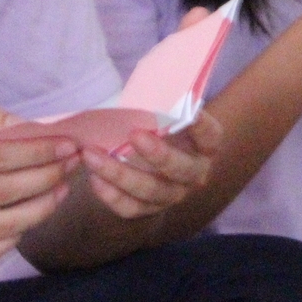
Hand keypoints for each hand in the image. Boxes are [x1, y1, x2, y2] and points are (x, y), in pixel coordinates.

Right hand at [0, 100, 78, 265]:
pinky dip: (12, 239)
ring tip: (61, 190)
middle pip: (3, 193)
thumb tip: (22, 125)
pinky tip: (28, 218)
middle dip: (47, 177)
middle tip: (75, 164)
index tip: (67, 144)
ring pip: (0, 228)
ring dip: (40, 210)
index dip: (37, 152)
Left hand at [73, 109, 221, 218]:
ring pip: (150, 191)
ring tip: (92, 155)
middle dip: (157, 154)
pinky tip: (95, 178)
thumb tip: (143, 92)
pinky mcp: (150, 209)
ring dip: (120, 174)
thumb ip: (160, 107)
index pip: (210, 136)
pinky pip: (131, 208)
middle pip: (180, 169)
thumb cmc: (160, 128)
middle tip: (134, 134)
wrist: (157, 162)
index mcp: (205, 147)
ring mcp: (173, 195)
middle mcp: (194, 174)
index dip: (200, 124)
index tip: (188, 108)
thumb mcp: (166, 116)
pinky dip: (111, 196)